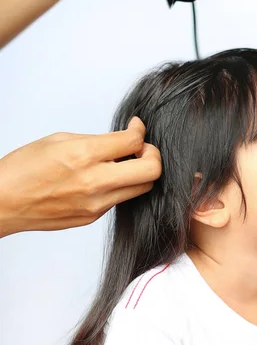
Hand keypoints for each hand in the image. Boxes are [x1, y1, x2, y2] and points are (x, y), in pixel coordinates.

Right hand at [0, 118, 160, 237]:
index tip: (136, 127)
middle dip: (153, 154)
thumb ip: (97, 140)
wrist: (2, 203)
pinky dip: (121, 186)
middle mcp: (94, 182)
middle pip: (152, 170)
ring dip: (140, 172)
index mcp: (84, 156)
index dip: (140, 130)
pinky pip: (120, 200)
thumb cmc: (23, 169)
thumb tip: (123, 140)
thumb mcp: (60, 140)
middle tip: (141, 148)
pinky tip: (105, 178)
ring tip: (124, 163)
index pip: (133, 141)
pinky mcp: (92, 218)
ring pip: (141, 188)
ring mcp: (95, 204)